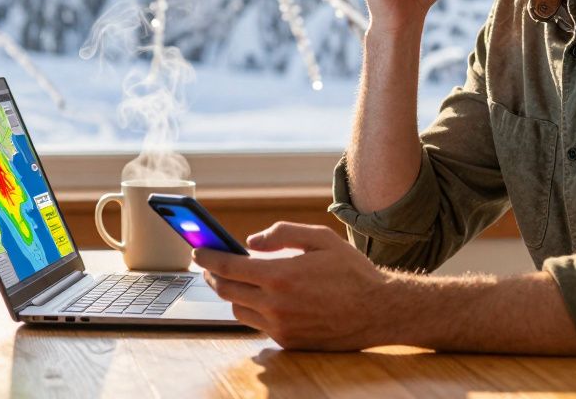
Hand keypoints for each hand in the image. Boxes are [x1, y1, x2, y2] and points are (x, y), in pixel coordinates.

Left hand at [193, 222, 390, 350]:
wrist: (378, 312)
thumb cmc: (351, 271)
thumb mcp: (320, 239)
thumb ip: (283, 233)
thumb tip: (250, 242)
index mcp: (281, 275)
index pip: (228, 268)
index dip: (208, 258)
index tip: (197, 251)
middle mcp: (276, 305)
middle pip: (226, 291)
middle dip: (213, 277)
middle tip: (210, 266)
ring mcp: (281, 327)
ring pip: (238, 311)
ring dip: (233, 295)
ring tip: (238, 281)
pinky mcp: (288, 342)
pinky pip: (259, 325)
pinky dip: (255, 310)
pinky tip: (264, 298)